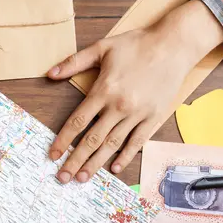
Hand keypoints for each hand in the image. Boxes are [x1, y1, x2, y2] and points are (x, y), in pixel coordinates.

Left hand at [47, 0, 222, 182]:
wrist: (173, 45)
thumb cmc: (136, 45)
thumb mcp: (101, 47)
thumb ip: (74, 62)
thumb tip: (49, 73)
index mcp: (104, 90)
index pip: (78, 121)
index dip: (64, 140)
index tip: (53, 154)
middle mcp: (119, 106)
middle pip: (92, 139)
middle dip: (76, 160)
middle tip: (63, 177)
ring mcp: (138, 113)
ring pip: (112, 144)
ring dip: (96, 163)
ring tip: (83, 178)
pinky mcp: (153, 117)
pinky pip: (137, 141)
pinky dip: (125, 156)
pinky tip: (114, 168)